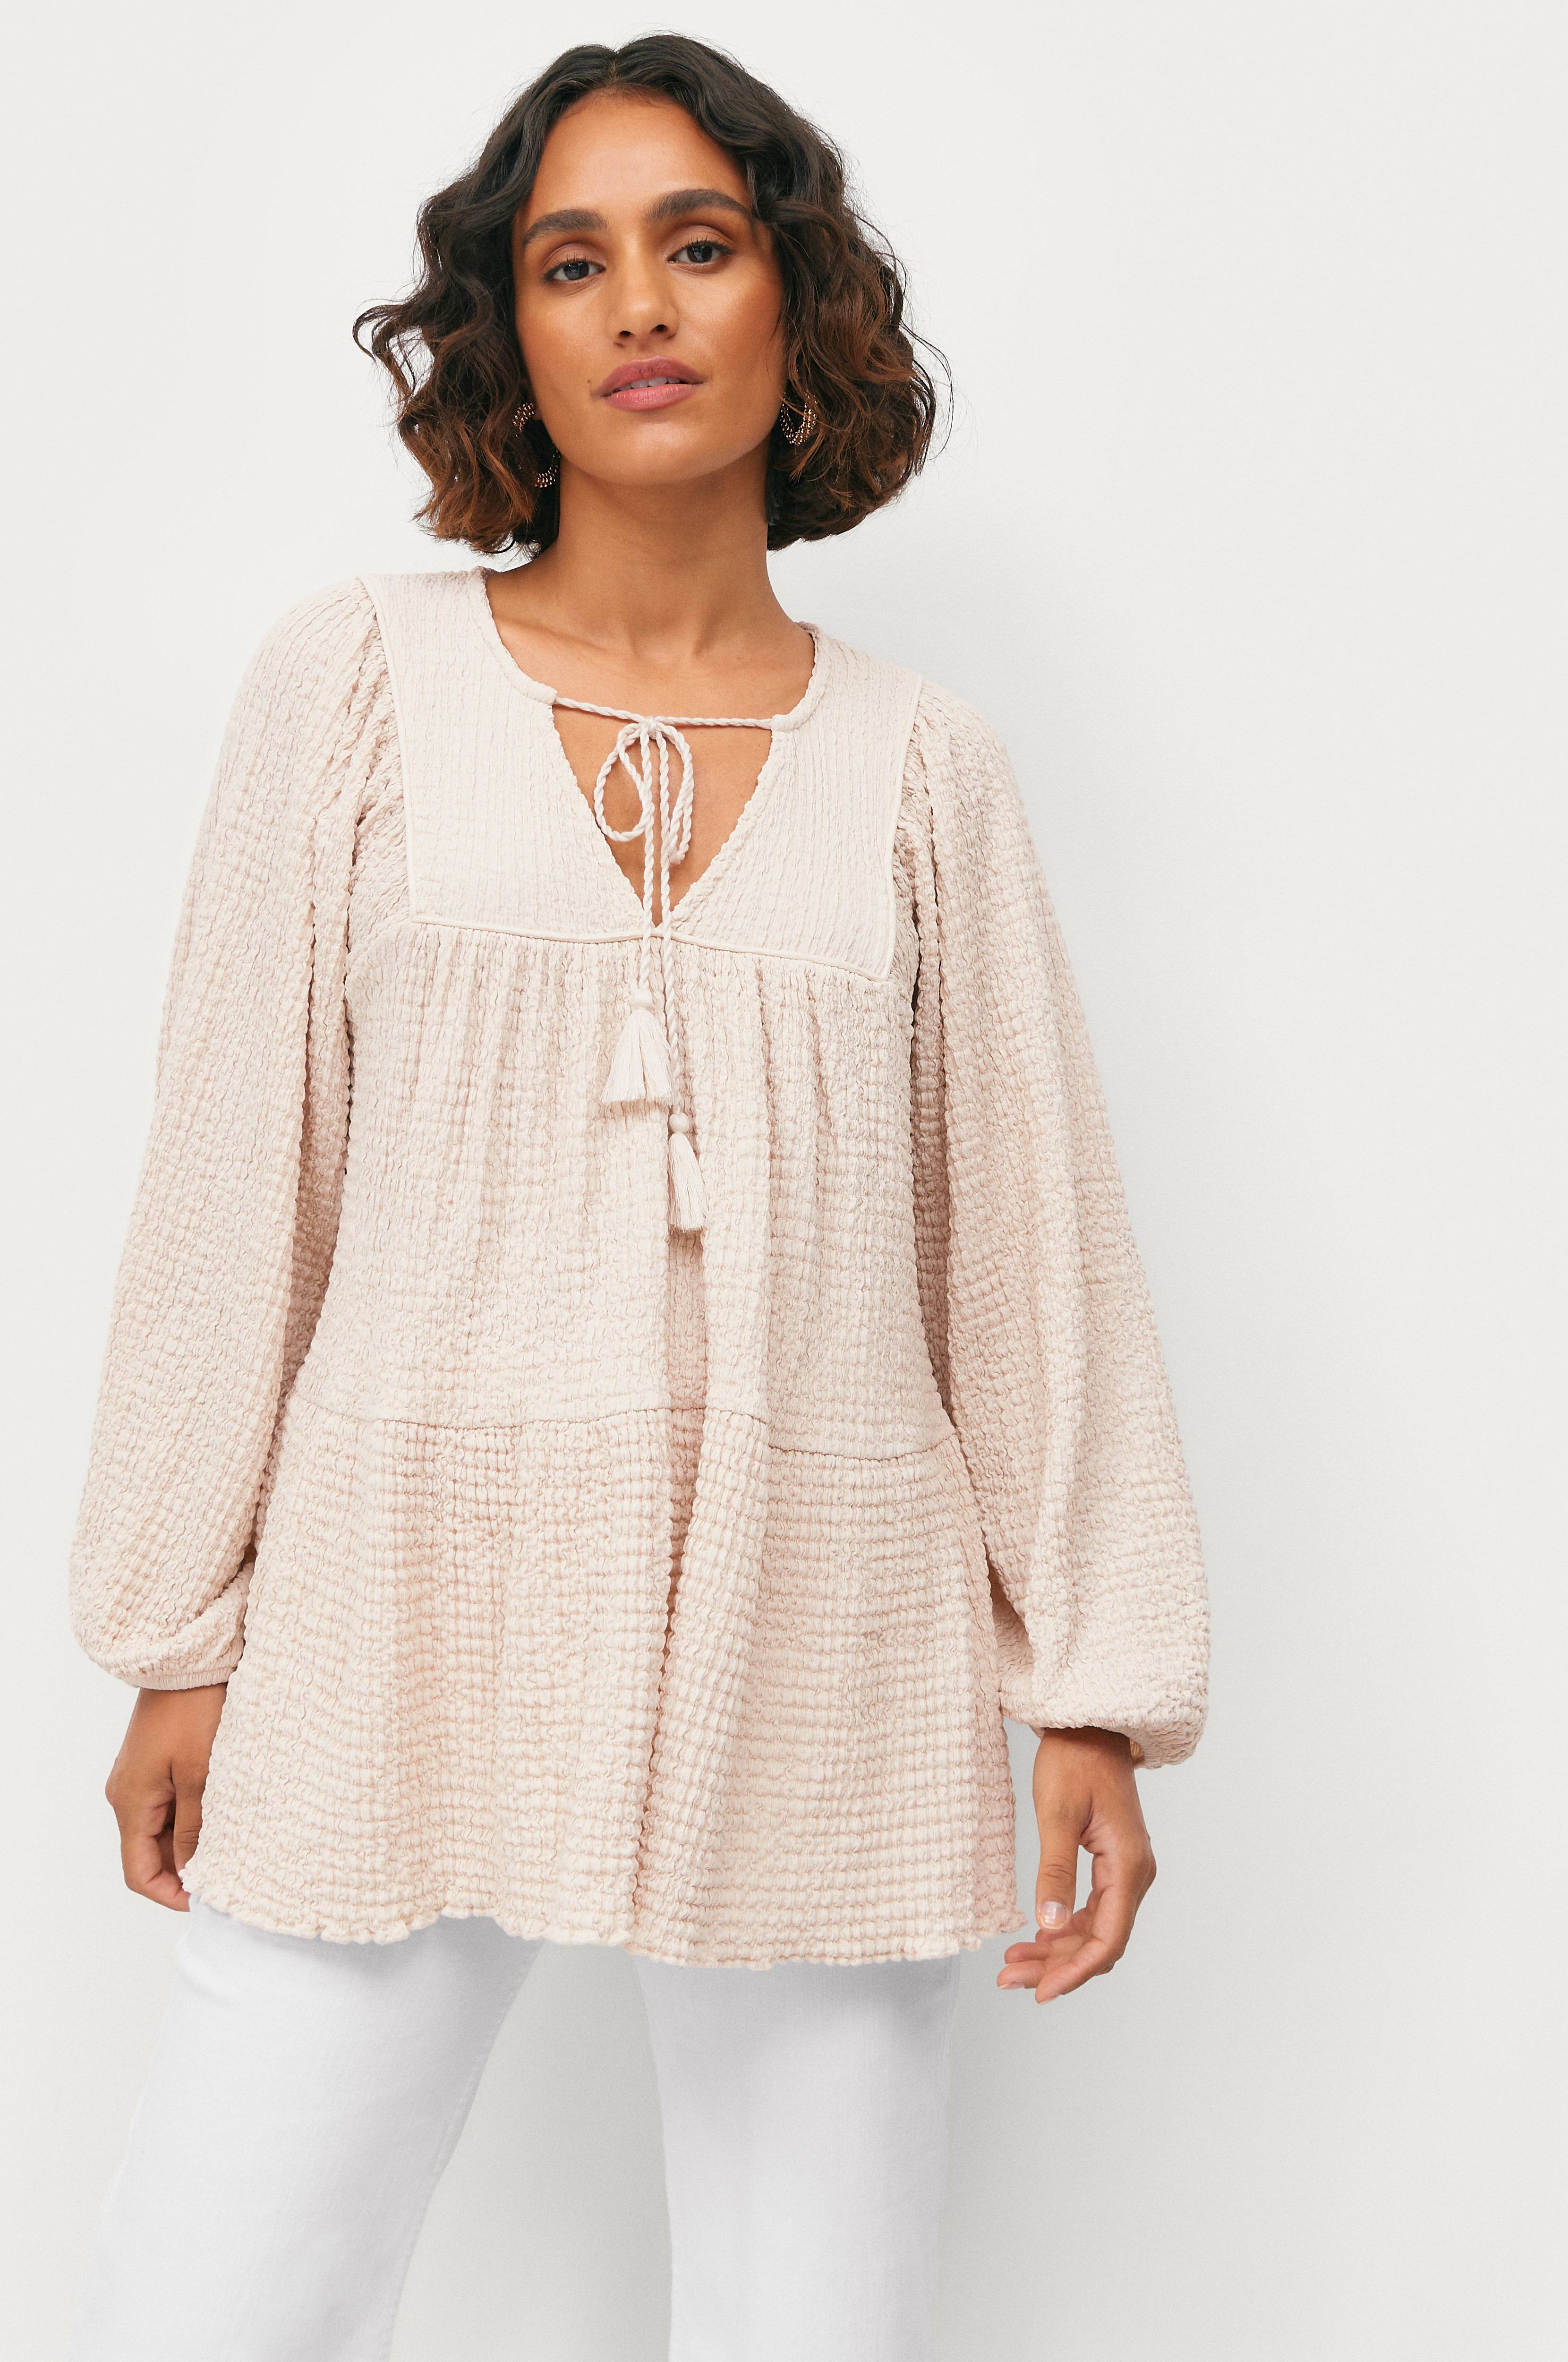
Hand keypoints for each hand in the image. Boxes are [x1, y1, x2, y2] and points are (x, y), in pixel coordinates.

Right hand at [104, 1685, 226, 1910]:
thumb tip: (191, 1873)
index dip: (170, 1894)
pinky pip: (169, 1802)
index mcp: (131, 1802)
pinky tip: (224, 1811)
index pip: (139, 1872)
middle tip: (229, 1869)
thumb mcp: (201, 1776)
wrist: (188, 1658)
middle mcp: (127, 1793)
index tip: (206, 1899)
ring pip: (163, 1827)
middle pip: (151, 1852)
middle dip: (186, 1867)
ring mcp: (140, 1776)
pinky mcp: (156, 1761)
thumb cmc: (195, 1709)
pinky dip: (193, 1814)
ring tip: (233, 1840)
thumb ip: (195, 1829)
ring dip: (192, 1839)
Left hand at [998, 1725, 1156, 2003]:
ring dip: (1056, 1951)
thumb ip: (1055, 1871)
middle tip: (1008, 1978)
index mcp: (1128, 1867)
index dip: (1074, 1972)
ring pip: (1093, 1931)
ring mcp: (1125, 1872)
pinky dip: (1062, 1929)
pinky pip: (1091, 1911)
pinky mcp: (1111, 1865)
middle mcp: (1134, 1875)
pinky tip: (1033, 1938)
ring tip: (1012, 1964)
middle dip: (1055, 1966)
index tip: (1040, 1992)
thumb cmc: (1074, 1760)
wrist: (1089, 1726)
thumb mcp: (1057, 1813)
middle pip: (1099, 1942)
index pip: (1107, 1940)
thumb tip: (1050, 1924)